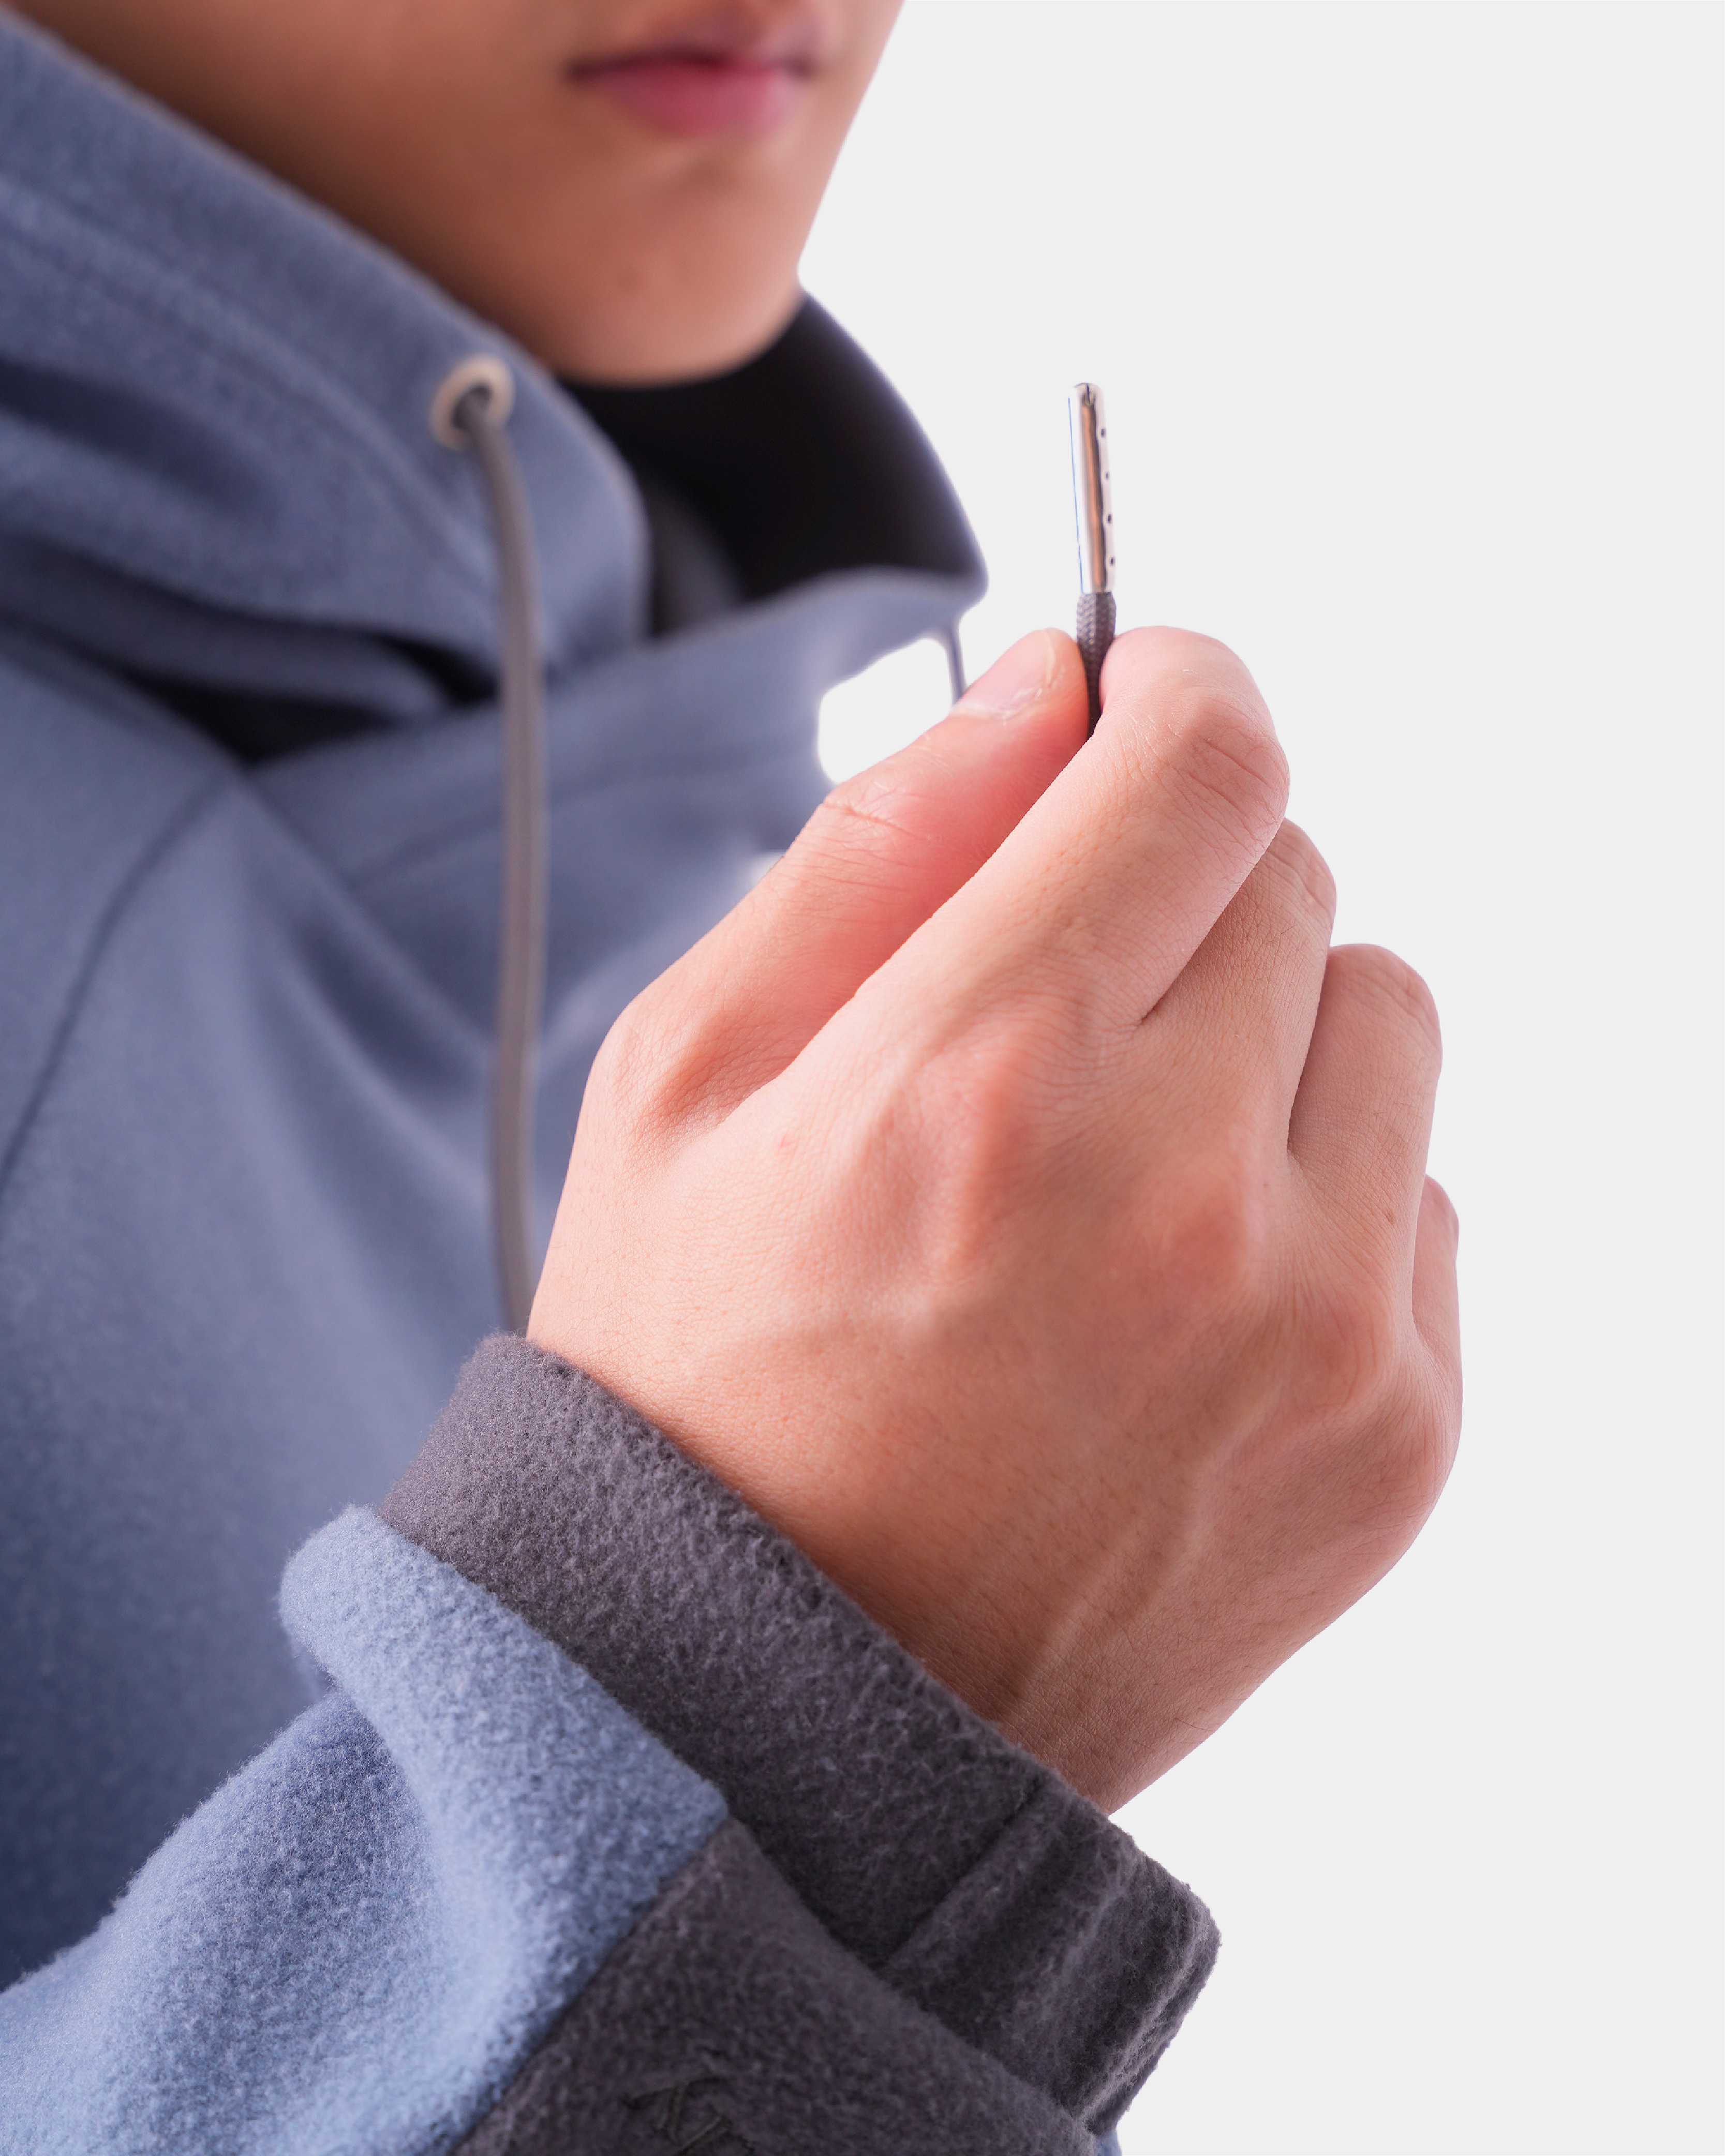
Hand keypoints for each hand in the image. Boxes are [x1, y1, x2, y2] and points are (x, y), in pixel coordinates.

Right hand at [531, 627, 1461, 1809]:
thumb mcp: (686, 1083)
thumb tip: (1046, 686)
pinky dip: (1318, 1199)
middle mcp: (1185, 1196)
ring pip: (1387, 1019)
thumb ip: (877, 845)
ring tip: (1121, 1162)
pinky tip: (1174, 1295)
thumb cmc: (699, 1387)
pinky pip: (1424, 1200)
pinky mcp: (1398, 1438)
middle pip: (1297, 873)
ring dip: (1269, 1036)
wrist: (770, 1712)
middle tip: (1059, 1003)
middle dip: (1182, 884)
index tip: (1133, 703)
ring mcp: (1320, 1330)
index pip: (1203, 760)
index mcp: (984, 1079)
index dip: (1172, 689)